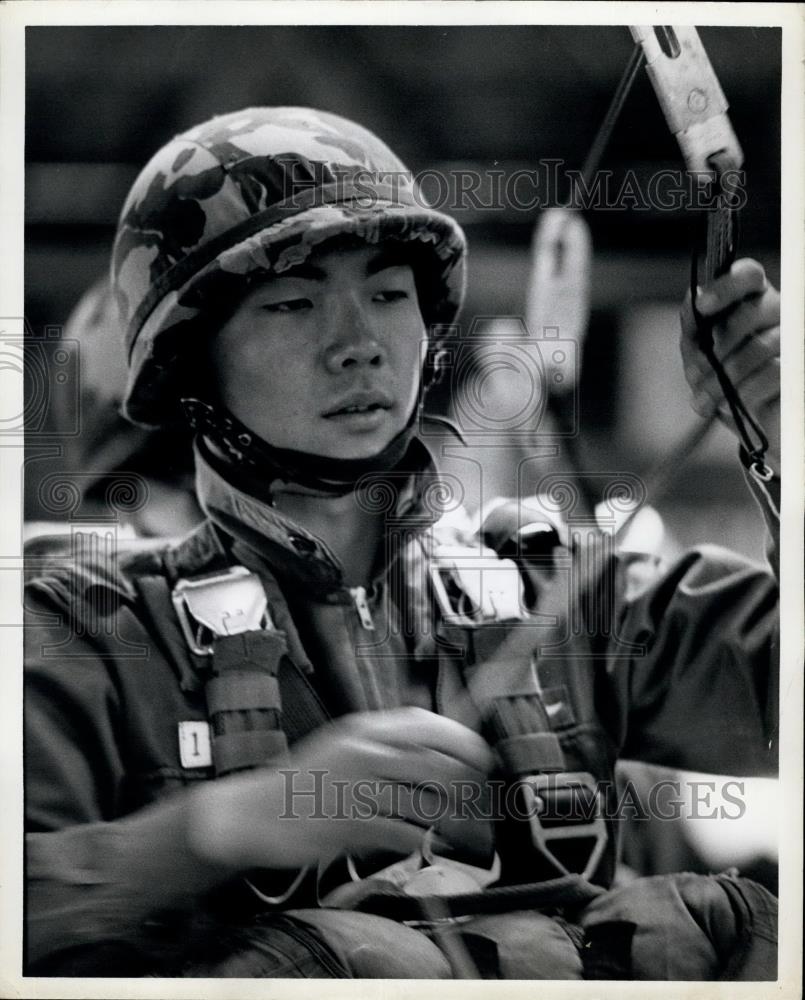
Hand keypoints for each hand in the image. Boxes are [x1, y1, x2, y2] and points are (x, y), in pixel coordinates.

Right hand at [190, 707, 494, 871]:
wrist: (255, 812)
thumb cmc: (305, 782)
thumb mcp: (342, 745)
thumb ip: (383, 744)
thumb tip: (434, 747)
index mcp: (363, 729)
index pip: (426, 724)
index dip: (460, 739)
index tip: (481, 754)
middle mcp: (363, 753)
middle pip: (435, 764)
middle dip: (466, 786)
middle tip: (478, 800)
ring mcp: (357, 790)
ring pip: (425, 803)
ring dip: (450, 820)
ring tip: (461, 830)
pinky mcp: (350, 827)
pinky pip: (403, 834)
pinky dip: (422, 842)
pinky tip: (426, 845)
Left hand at [680, 258, 779, 473]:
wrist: (743, 418)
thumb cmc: (720, 379)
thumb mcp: (698, 355)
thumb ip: (694, 329)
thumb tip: (692, 299)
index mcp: (750, 299)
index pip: (747, 275)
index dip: (725, 286)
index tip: (702, 305)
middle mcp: (777, 311)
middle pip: (752, 311)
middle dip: (718, 346)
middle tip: (696, 373)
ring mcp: (793, 338)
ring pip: (760, 345)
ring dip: (724, 376)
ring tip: (703, 399)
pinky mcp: (798, 367)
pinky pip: (773, 372)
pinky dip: (744, 391)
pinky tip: (729, 404)